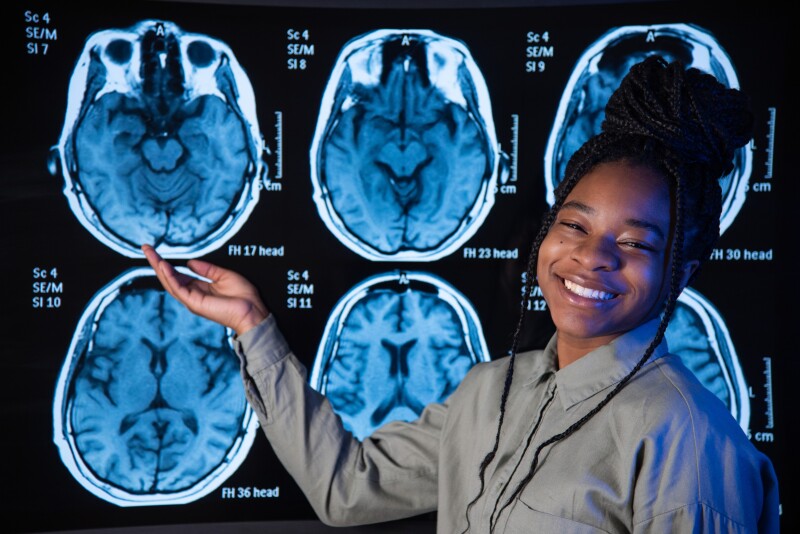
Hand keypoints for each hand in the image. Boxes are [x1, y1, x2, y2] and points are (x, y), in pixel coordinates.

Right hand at [142, 245, 268, 335]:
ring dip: (159, 268)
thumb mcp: (224, 275)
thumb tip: (190, 262)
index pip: (178, 274)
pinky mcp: (195, 303)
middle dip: (157, 263)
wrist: (252, 311)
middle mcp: (193, 294)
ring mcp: (192, 300)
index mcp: (199, 288)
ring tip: (150, 254)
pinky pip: (178, 289)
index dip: (167, 263)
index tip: (156, 251)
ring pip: (170, 283)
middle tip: (146, 248)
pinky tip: (164, 266)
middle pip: (169, 278)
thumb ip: (207, 269)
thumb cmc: (243, 296)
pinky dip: (170, 277)